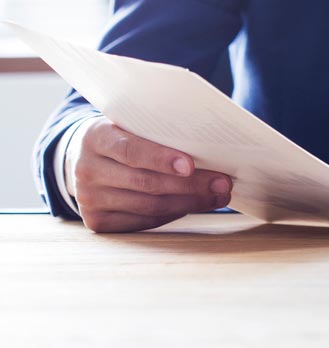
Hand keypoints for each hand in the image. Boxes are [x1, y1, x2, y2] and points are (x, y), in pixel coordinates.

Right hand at [69, 118, 232, 232]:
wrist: (88, 158)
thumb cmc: (125, 138)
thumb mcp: (133, 126)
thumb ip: (159, 134)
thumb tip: (210, 149)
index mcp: (95, 137)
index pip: (131, 151)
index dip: (161, 159)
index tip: (190, 165)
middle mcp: (86, 169)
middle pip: (146, 183)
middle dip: (191, 185)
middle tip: (223, 183)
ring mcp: (89, 199)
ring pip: (150, 206)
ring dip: (190, 203)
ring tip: (218, 196)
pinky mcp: (97, 221)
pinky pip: (145, 221)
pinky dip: (174, 214)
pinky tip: (193, 205)